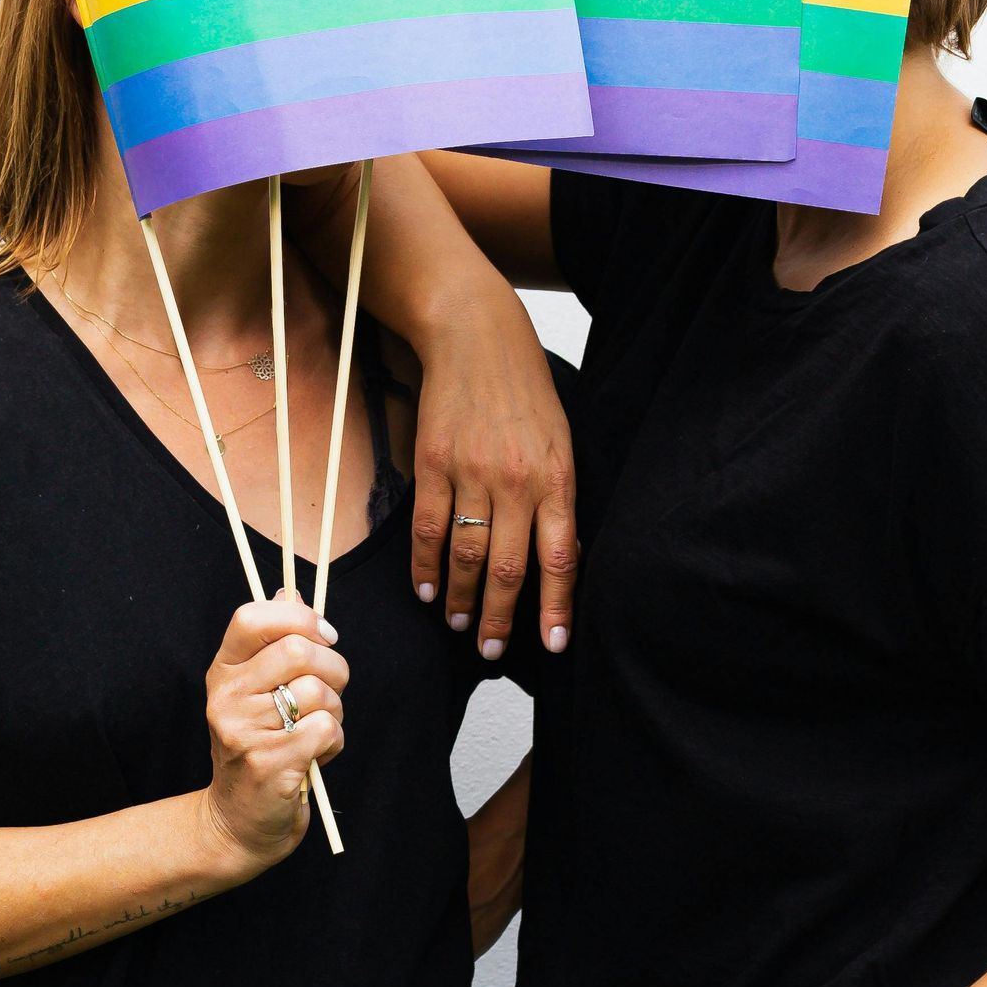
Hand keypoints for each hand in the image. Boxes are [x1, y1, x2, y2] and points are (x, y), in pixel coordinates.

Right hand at [201, 592, 347, 872]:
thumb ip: (275, 640)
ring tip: (317, 731)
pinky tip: (316, 757)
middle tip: (331, 691)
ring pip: (319, 692)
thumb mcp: (257, 692)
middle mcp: (227, 698)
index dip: (298, 617)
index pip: (252, 617)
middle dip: (334, 669)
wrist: (238, 823)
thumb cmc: (258, 749)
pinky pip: (327, 730)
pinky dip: (334, 743)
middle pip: (298, 651)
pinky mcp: (269, 763)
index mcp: (223, 672)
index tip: (322, 636)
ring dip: (336, 712)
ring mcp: (244, 731)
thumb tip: (291, 589)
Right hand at [410, 282, 577, 659]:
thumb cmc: (525, 388)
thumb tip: (557, 556)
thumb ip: (558, 496)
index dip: (557, 607)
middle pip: (509, 569)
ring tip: (459, 625)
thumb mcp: (560, 440)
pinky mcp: (433, 464)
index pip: (561, 558)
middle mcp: (516, 481)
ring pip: (467, 556)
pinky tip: (426, 590)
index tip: (555, 644)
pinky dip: (425, 566)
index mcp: (556, 477)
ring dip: (461, 599)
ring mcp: (472, 473)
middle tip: (493, 650)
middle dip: (502, 619)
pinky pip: (428, 528)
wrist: (476, 335)